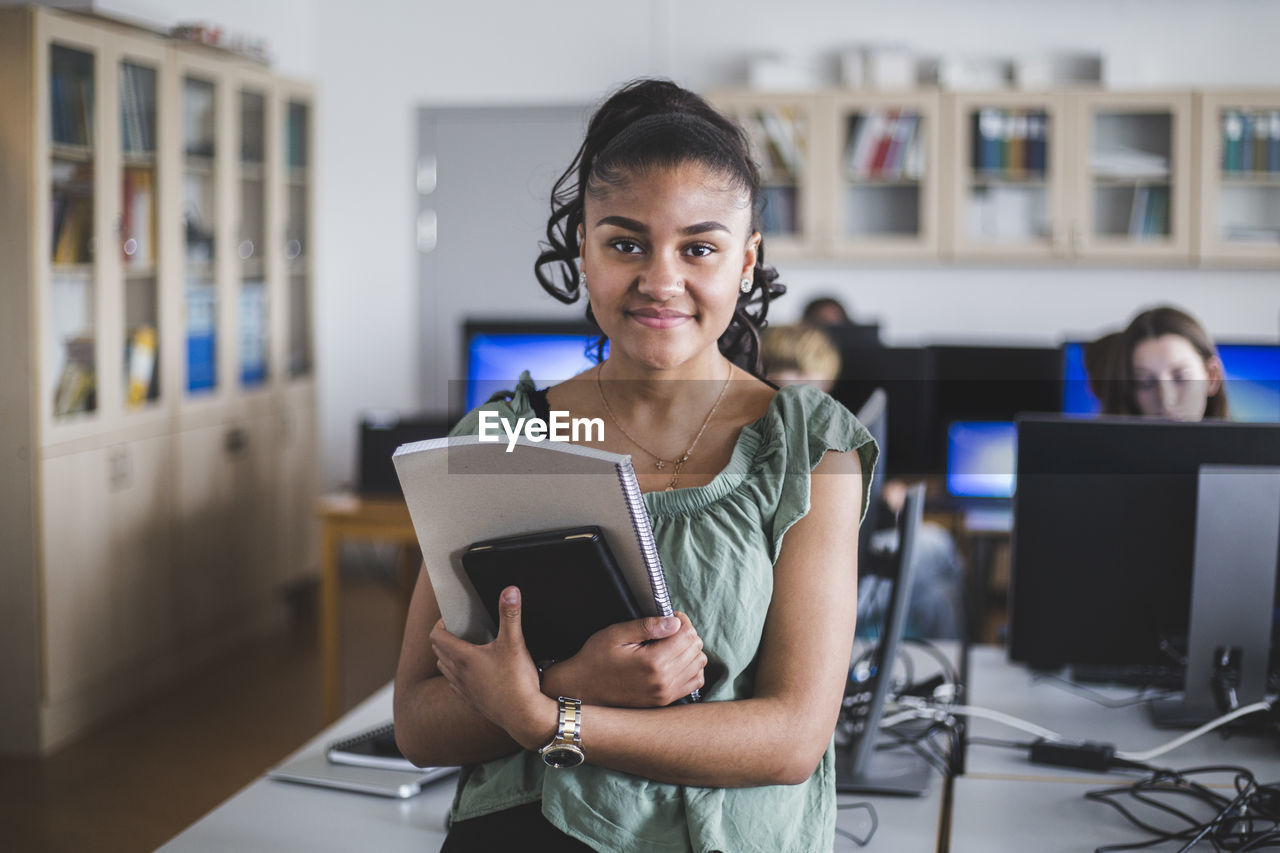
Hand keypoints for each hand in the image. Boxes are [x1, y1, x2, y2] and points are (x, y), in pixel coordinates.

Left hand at [431, 586, 556, 750]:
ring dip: (448, 656)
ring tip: (466, 647)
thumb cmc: (517, 681)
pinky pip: (454, 684)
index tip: (455, 617)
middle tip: (462, 628)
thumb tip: (509, 591)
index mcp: (463, 657)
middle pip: (438, 650)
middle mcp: (457, 673)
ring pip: (444, 668)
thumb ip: (510, 615)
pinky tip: (473, 672)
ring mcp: (463, 689)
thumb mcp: (514, 643)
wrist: (523, 716)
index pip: (436, 636)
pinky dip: (457, 674)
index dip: (441, 623)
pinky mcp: (471, 701)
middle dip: (445, 636)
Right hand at [543, 611, 706, 706]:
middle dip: (685, 634)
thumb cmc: (596, 658)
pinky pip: (695, 682)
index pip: (688, 634)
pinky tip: (673, 661)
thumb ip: (647, 626)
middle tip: (666, 629)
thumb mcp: (616, 634)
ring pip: (699, 664)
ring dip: (689, 650)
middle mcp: (664, 681)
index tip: (667, 617)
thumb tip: (675, 622)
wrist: (583, 689)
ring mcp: (665, 694)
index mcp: (653, 662)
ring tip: (669, 645)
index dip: (680, 620)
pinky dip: (690, 668)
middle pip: (696, 648)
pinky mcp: (664, 702)